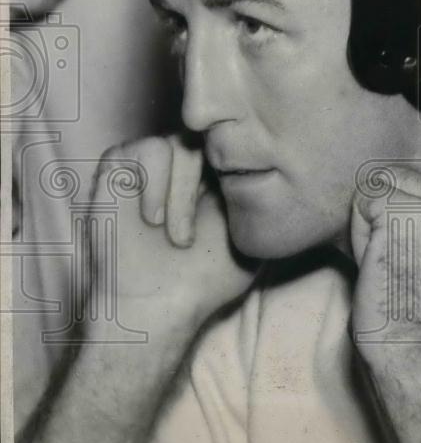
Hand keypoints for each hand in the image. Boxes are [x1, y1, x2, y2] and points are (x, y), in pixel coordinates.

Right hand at [89, 134, 258, 340]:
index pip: (238, 141)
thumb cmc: (205, 279)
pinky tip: (152, 219)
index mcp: (221, 174)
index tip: (229, 213)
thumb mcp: (255, 237)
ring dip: (180, 194)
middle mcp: (189, 163)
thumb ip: (267, 197)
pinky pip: (148, 148)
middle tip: (189, 239)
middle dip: (203, 191)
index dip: (238, 167)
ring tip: (174, 236)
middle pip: (209, 138)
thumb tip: (277, 163)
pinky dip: (154, 184)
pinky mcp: (120, 164)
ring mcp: (154, 162)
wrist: (153, 303)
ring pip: (180, 143)